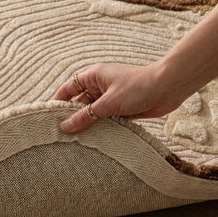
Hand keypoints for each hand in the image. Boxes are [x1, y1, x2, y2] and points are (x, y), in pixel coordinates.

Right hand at [52, 62, 187, 133]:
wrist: (169, 88)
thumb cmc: (138, 87)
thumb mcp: (108, 103)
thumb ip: (86, 116)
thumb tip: (65, 126)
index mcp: (93, 76)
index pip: (68, 88)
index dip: (58, 101)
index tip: (48, 115)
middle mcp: (100, 85)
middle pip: (80, 102)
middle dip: (72, 115)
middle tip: (60, 133)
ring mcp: (111, 97)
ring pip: (93, 112)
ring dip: (87, 123)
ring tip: (75, 140)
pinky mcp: (122, 108)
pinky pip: (105, 119)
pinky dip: (101, 127)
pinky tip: (94, 140)